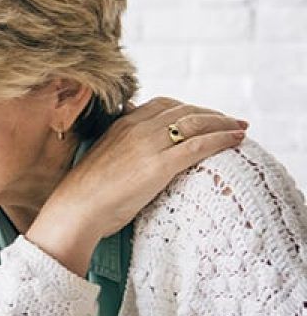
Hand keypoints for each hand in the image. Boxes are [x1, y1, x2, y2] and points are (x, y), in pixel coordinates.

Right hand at [27, 97, 245, 274]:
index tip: (204, 116)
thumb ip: (119, 147)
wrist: (75, 211)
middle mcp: (136, 128)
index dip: (188, 107)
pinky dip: (221, 139)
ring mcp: (148, 146)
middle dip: (212, 113)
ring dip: (223, 123)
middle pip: (184, 110)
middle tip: (231, 121)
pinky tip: (236, 140)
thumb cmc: (85, 194)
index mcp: (121, 124)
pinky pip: (198, 145)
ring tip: (240, 129)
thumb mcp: (102, 158)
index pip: (163, 105)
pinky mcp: (158, 166)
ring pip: (196, 123)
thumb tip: (132, 150)